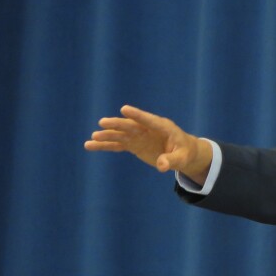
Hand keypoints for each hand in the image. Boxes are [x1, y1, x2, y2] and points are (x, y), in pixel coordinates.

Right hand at [84, 105, 212, 184]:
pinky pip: (117, 145)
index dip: (137, 115)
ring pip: (121, 135)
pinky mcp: (134, 144)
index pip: (149, 120)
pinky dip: (105, 145)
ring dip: (108, 135)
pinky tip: (90, 145)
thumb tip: (162, 166)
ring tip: (93, 137)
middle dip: (118, 124)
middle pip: (131, 126)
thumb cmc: (185, 152)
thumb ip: (172, 160)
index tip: (124, 109)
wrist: (182, 152)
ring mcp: (139, 136)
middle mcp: (148, 129)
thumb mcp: (182, 158)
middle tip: (103, 123)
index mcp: (163, 127)